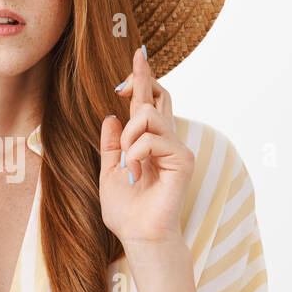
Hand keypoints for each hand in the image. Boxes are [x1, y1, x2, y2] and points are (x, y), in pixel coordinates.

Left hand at [99, 45, 195, 245]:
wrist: (139, 236)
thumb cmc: (127, 211)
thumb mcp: (109, 172)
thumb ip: (111, 145)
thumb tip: (112, 116)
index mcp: (149, 144)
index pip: (148, 103)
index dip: (143, 78)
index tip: (137, 55)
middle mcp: (166, 141)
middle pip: (159, 96)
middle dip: (141, 79)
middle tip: (125, 78)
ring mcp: (176, 149)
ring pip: (148, 115)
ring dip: (128, 136)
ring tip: (127, 162)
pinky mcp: (182, 159)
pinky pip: (151, 139)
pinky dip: (135, 153)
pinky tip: (136, 172)